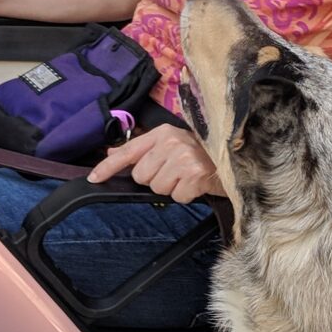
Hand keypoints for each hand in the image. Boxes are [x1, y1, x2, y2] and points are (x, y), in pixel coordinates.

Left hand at [88, 125, 220, 204]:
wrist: (238, 158)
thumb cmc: (204, 154)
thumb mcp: (173, 145)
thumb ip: (144, 150)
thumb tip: (113, 154)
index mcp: (163, 133)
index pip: (129, 151)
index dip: (108, 166)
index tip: (93, 177)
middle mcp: (171, 143)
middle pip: (141, 176)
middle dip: (156, 179)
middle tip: (176, 173)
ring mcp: (184, 158)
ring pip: (158, 188)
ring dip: (173, 189)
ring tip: (188, 177)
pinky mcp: (195, 175)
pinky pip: (177, 197)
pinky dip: (187, 196)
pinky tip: (197, 185)